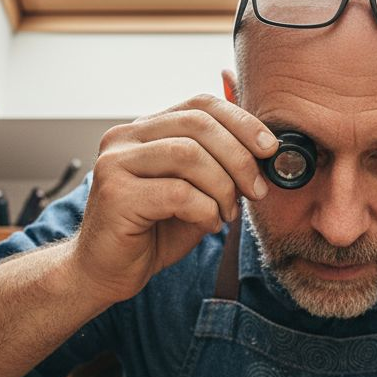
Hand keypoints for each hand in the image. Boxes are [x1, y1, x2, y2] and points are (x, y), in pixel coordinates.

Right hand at [72, 94, 277, 303]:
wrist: (105, 272)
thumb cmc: (153, 233)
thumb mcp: (196, 192)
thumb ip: (219, 165)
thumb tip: (263, 143)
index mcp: (144, 130)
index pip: (200, 105)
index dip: (241, 121)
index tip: (270, 149)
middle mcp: (124, 138)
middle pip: (198, 125)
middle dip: (239, 157)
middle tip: (256, 190)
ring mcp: (115, 163)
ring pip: (189, 155)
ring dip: (223, 187)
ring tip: (227, 214)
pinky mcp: (115, 195)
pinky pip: (179, 192)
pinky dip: (206, 210)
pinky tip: (208, 225)